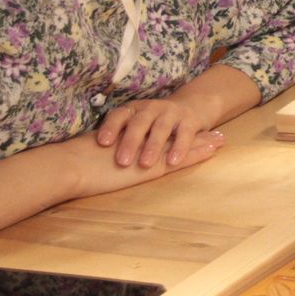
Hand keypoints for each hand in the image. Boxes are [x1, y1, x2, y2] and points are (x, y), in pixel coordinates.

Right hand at [58, 126, 223, 200]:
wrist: (72, 166)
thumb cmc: (75, 166)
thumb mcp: (94, 158)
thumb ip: (104, 157)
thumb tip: (96, 158)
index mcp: (131, 142)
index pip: (158, 136)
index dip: (174, 133)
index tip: (191, 129)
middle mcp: (142, 145)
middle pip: (174, 136)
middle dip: (194, 134)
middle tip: (216, 133)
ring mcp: (149, 154)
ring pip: (181, 145)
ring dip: (202, 142)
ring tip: (222, 138)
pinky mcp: (151, 166)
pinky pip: (179, 157)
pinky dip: (195, 153)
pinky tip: (211, 150)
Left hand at [96, 97, 218, 167]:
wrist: (191, 107)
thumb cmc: (153, 124)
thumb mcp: (136, 126)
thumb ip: (119, 137)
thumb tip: (86, 154)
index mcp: (134, 110)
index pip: (119, 115)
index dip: (110, 127)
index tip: (102, 143)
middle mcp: (151, 108)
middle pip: (139, 123)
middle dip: (130, 142)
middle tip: (121, 162)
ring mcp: (171, 113)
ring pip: (160, 128)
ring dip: (153, 146)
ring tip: (145, 164)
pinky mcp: (189, 121)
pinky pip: (184, 134)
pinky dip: (179, 147)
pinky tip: (173, 161)